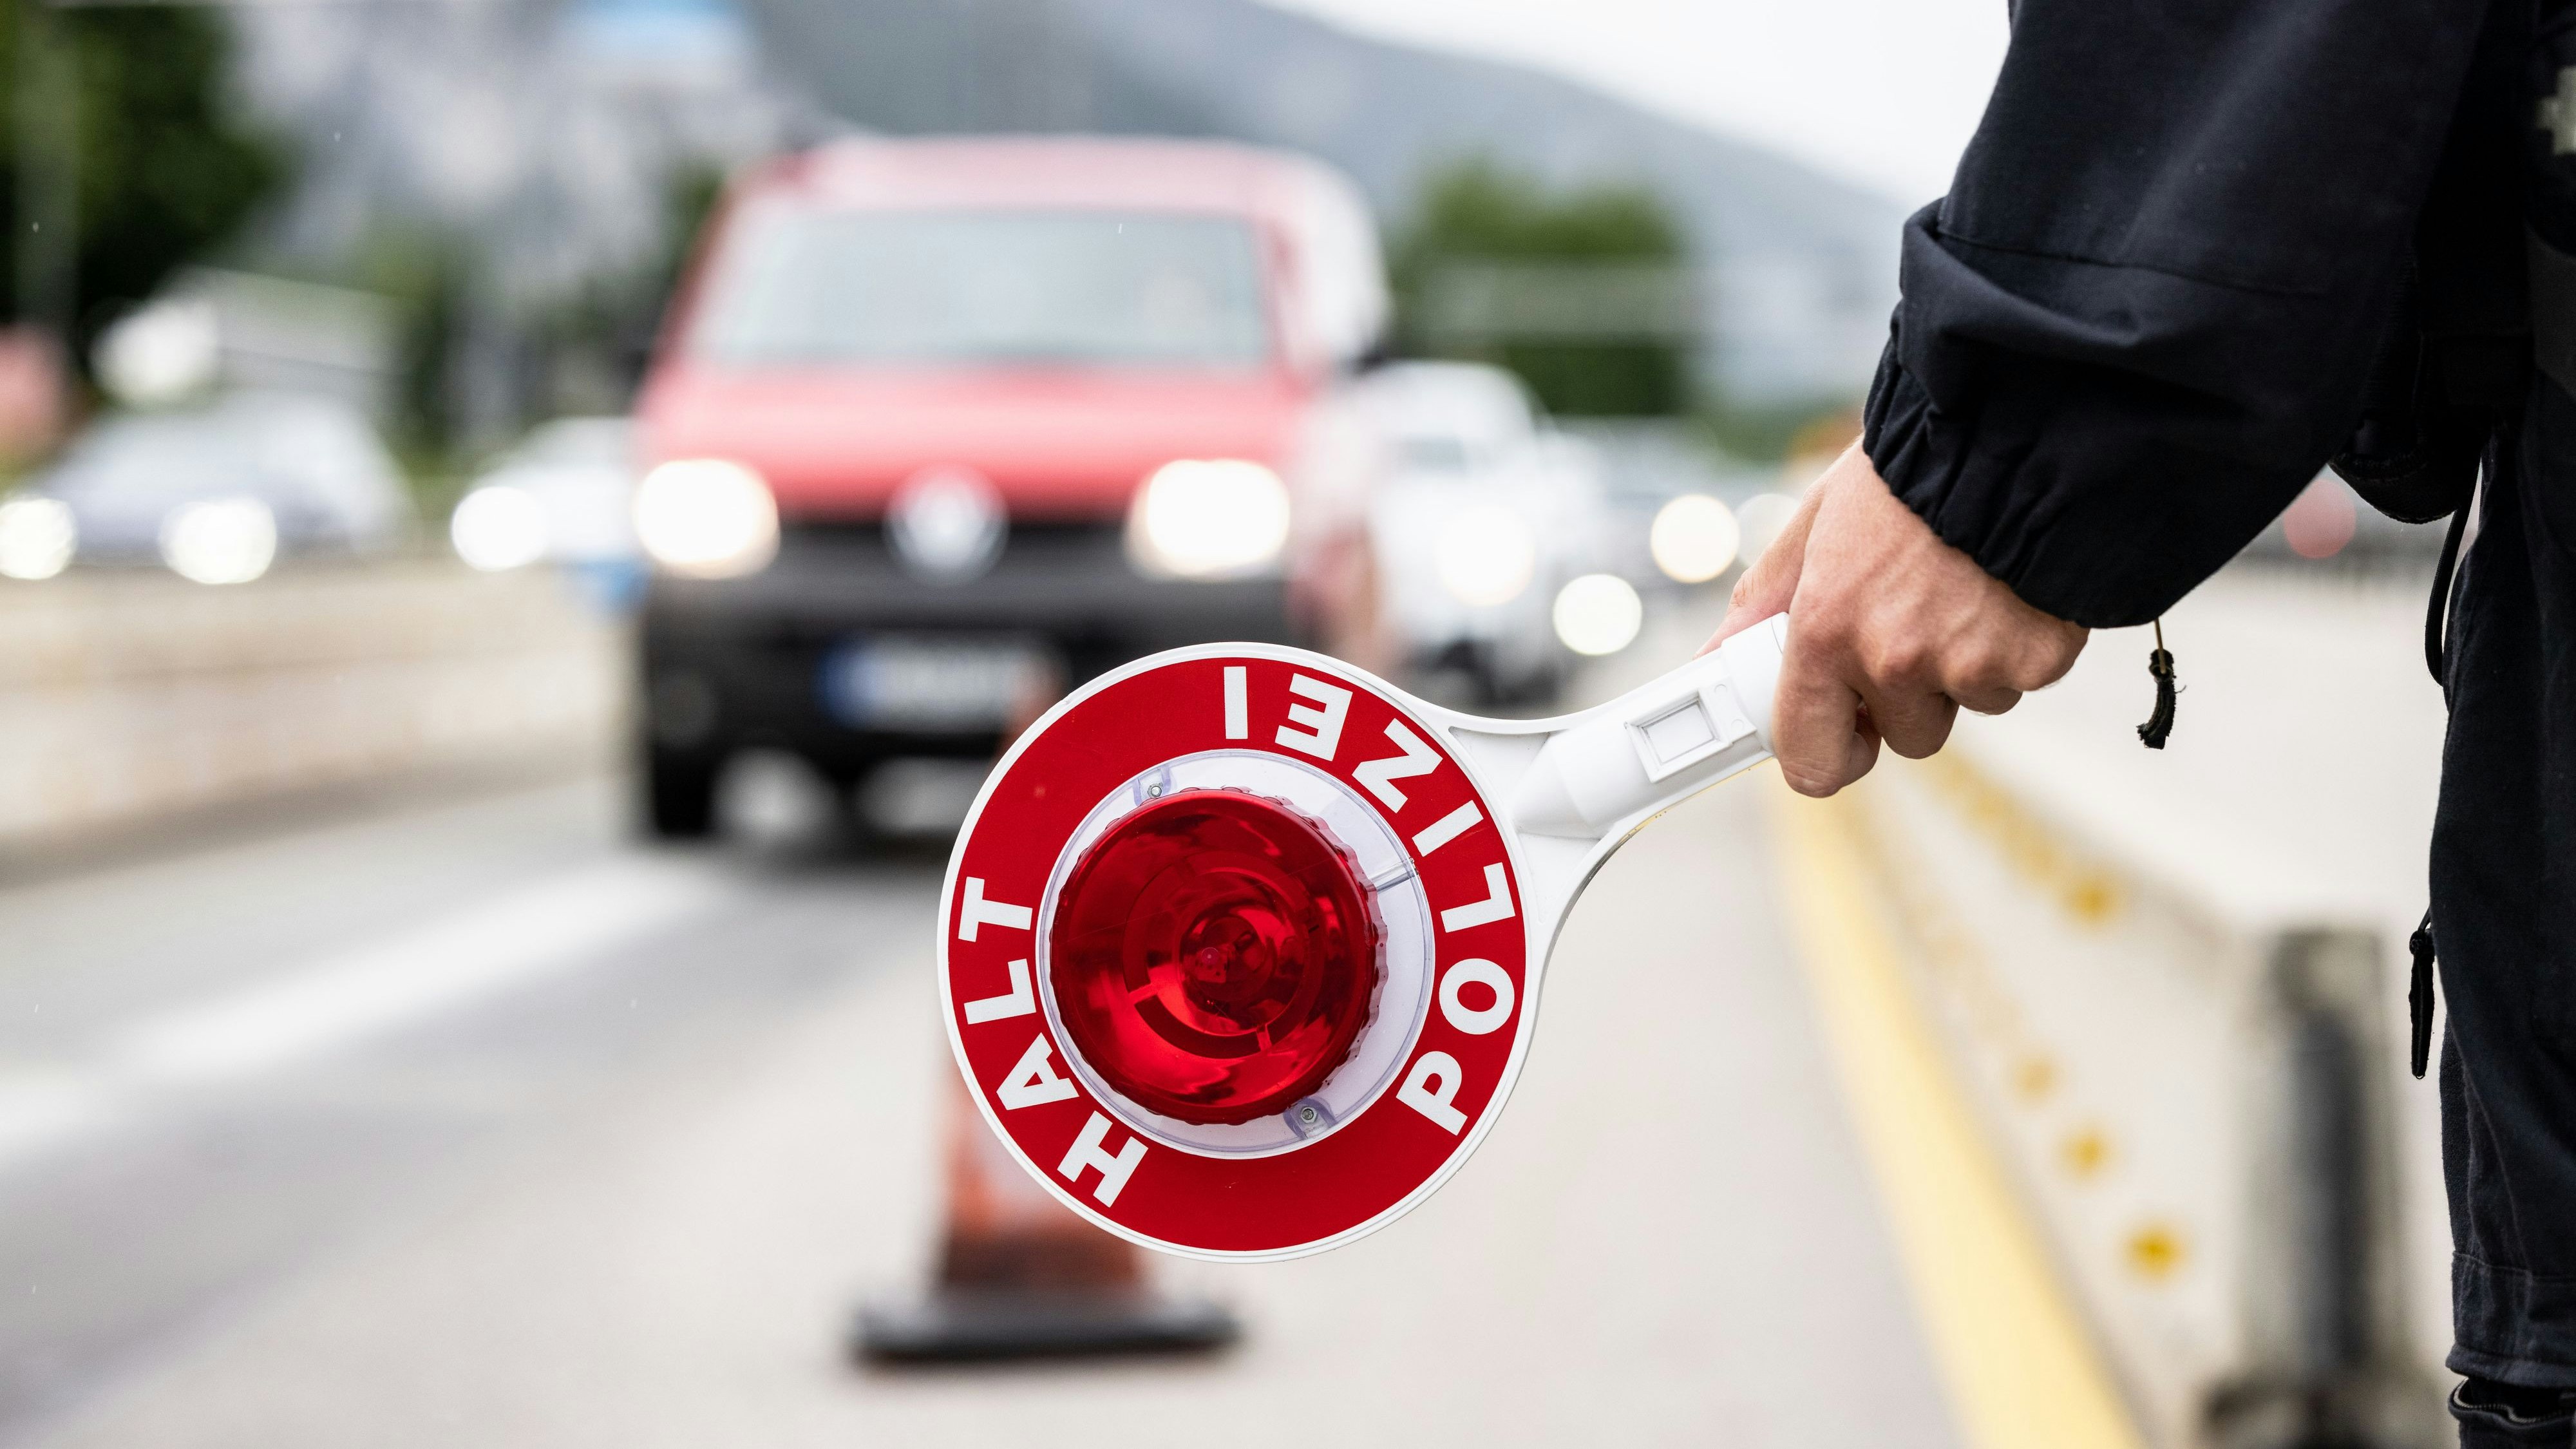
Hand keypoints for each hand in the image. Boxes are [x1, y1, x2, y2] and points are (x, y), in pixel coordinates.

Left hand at [1708, 442, 2088, 796]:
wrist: (2017, 425)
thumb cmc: (1910, 472)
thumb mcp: (1818, 524)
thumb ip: (1766, 600)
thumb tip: (1715, 657)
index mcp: (1827, 631)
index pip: (1811, 760)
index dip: (1827, 756)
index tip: (1840, 737)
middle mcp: (1894, 659)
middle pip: (1905, 735)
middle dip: (1910, 695)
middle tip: (1918, 619)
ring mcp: (1970, 664)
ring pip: (1967, 704)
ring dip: (1967, 666)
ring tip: (1966, 587)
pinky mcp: (2038, 658)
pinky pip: (2020, 679)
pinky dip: (2019, 645)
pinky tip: (2011, 588)